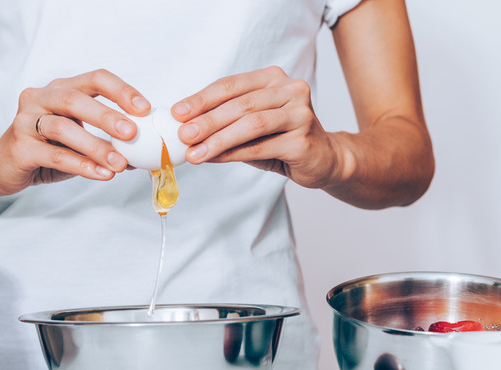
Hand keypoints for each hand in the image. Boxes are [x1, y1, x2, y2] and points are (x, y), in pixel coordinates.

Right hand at [0, 69, 150, 194]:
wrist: (2, 166)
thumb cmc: (46, 149)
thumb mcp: (79, 141)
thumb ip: (106, 142)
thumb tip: (143, 155)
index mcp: (60, 89)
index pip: (94, 79)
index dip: (121, 90)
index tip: (144, 109)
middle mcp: (40, 98)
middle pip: (75, 99)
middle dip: (107, 116)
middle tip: (132, 133)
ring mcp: (26, 121)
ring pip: (63, 128)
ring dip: (96, 147)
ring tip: (120, 164)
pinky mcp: (20, 147)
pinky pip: (55, 155)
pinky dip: (81, 165)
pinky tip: (102, 174)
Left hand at [170, 66, 347, 189]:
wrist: (323, 159)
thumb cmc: (281, 139)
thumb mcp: (251, 125)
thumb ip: (225, 122)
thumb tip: (185, 130)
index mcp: (273, 78)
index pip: (231, 85)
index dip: (202, 98)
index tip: (177, 113)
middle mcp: (291, 90)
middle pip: (240, 104)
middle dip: (207, 121)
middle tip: (183, 135)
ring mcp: (301, 114)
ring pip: (251, 125)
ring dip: (218, 140)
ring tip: (195, 153)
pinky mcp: (303, 140)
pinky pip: (261, 147)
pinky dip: (234, 154)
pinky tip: (215, 159)